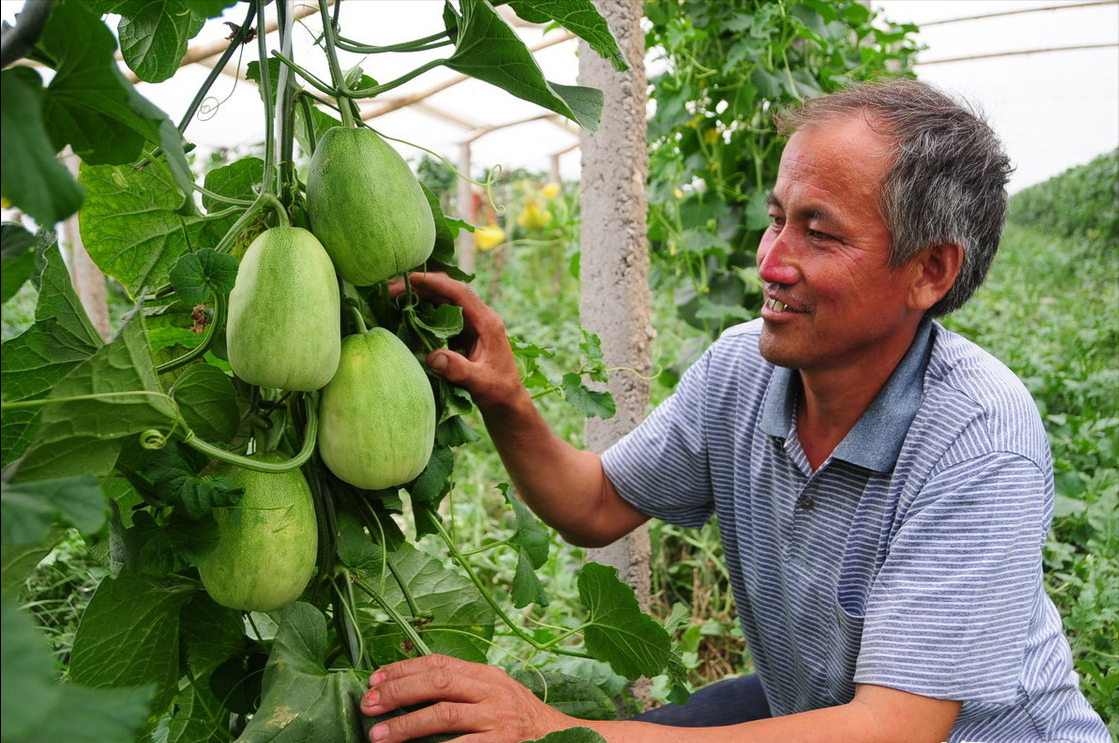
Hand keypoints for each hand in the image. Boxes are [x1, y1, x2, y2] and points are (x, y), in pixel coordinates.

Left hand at [360, 654, 573, 742]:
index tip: (374, 679)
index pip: (438, 662)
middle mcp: (492, 690)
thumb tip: (410, 688)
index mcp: (486, 674)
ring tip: (378, 735)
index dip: (403, 669)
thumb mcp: (494, 694)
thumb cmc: (520, 719)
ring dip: (406, 724)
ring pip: (443, 713)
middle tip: (368, 705)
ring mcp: (498, 718)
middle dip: (397, 692)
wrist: (562, 738)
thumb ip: (462, 687)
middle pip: (437, 681)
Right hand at [389, 272, 524, 410]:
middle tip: (389, 290)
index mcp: (487, 322)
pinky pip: (441, 314)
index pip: (460, 293)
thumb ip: (458, 370)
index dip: (436, 283)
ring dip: (419, 296)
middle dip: (419, 287)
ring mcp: (471, 322)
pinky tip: (404, 316)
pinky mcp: (463, 331)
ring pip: (443, 300)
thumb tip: (433, 357)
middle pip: (448, 291)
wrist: (507, 399)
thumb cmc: (498, 390)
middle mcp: (479, 316)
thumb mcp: (480, 382)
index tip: (410, 278)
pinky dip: (422, 312)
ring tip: (390, 298)